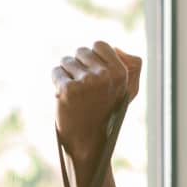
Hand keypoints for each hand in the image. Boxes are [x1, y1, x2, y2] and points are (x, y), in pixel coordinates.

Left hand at [52, 42, 142, 185]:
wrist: (89, 141)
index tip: (94, 75)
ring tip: (75, 94)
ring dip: (68, 74)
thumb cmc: (107, 114)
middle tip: (84, 88)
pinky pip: (56, 72)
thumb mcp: (128, 91)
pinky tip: (64, 97)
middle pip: (81, 51)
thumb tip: (117, 48)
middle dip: (79, 66)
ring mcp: (85, 82)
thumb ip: (130, 66)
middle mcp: (104, 75)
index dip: (94, 58)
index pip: (100, 44)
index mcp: (121, 72)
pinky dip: (57, 82)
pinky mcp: (67, 90)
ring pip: (67, 60)